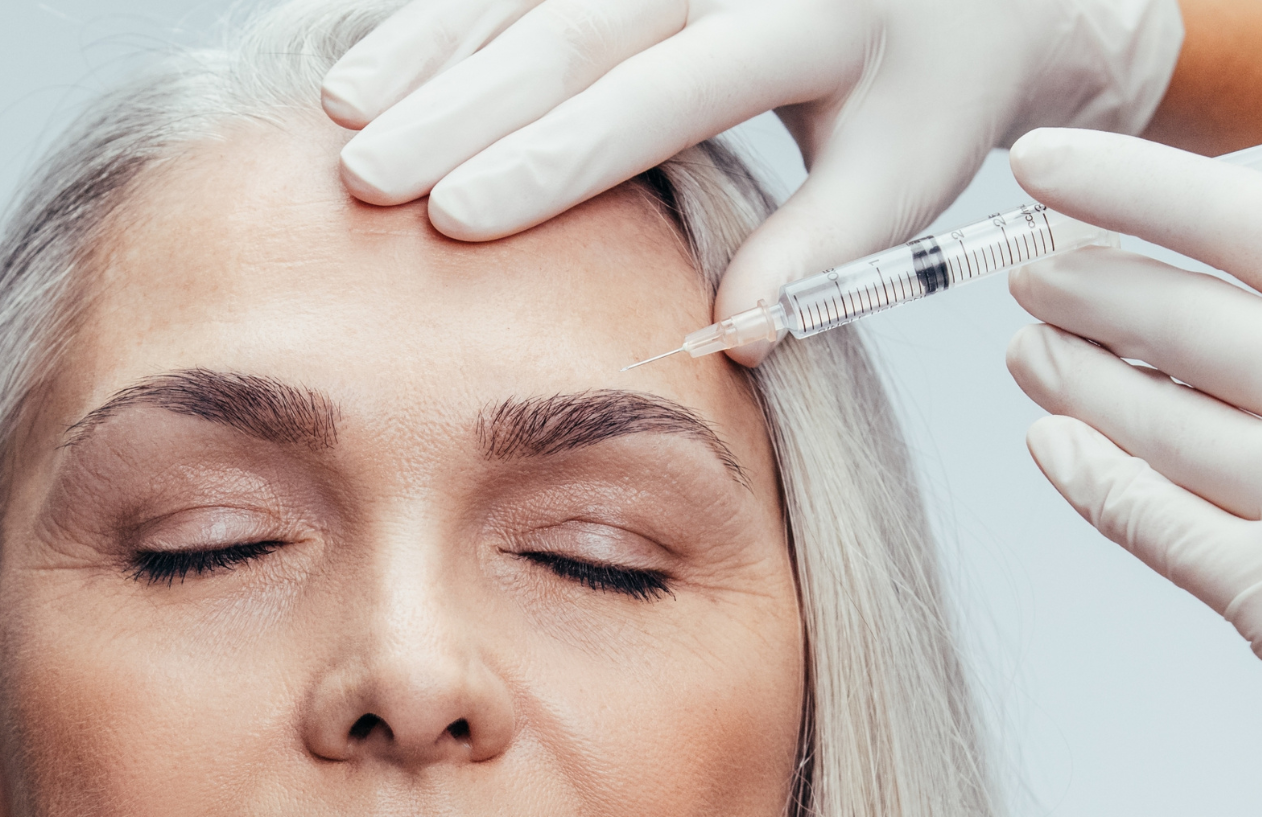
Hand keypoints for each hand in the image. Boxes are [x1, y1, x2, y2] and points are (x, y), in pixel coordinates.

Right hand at [320, 0, 1182, 356]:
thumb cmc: (920, 97)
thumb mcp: (898, 176)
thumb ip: (817, 253)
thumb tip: (731, 338)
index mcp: (800, 23)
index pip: (655, 96)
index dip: (548, 159)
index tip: (456, 219)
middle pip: (570, 35)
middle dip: (455, 106)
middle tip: (365, 176)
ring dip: (426, 51)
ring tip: (340, 118)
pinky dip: (440, 18)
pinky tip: (368, 64)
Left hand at [1007, 105, 1261, 816]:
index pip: (1247, 221)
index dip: (1128, 186)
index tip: (1043, 169)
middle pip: (1186, 322)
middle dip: (1084, 287)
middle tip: (1024, 271)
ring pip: (1157, 423)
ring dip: (1073, 379)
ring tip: (1027, 350)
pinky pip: (1155, 521)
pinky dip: (1089, 477)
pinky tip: (1051, 444)